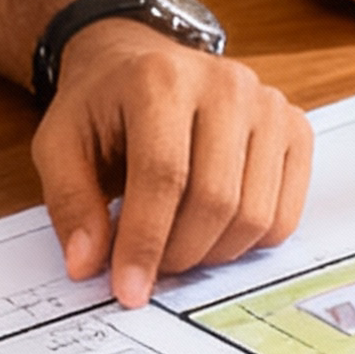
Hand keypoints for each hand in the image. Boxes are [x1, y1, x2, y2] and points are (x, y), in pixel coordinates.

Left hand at [35, 22, 311, 303]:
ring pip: (254, 214)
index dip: (145, 242)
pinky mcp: (295, 128)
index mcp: (161, 78)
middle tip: (151, 270)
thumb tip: (86, 265)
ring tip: (177, 247)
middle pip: (215, 199)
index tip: (128, 290)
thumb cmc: (103, 106)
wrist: (144, 63)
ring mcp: (268, 105)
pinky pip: (285, 215)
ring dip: (212, 253)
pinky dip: (248, 243)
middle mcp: (226, 84)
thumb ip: (70, 203)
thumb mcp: (60, 145)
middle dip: (179, 254)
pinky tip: (213, 232)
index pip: (163, 176)